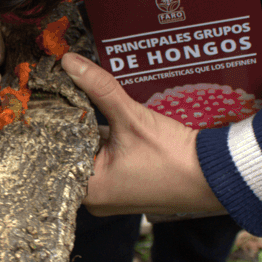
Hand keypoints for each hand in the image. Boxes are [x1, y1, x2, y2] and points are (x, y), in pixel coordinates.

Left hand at [60, 53, 224, 215]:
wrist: (215, 175)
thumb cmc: (174, 158)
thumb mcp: (133, 119)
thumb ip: (100, 89)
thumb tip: (70, 62)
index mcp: (88, 190)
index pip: (53, 154)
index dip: (50, 125)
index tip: (45, 99)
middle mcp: (95, 198)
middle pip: (70, 153)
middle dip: (72, 124)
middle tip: (61, 94)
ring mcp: (111, 194)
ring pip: (89, 154)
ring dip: (91, 131)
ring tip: (82, 101)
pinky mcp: (124, 186)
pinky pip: (105, 160)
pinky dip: (106, 140)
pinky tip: (107, 119)